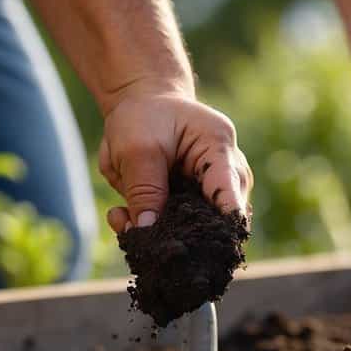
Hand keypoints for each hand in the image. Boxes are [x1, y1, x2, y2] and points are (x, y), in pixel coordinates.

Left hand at [98, 85, 252, 232]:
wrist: (143, 105)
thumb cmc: (144, 117)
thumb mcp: (136, 148)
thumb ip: (143, 191)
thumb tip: (147, 234)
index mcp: (219, 148)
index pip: (229, 193)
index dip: (222, 224)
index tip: (206, 246)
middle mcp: (228, 174)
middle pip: (220, 220)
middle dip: (181, 233)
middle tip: (136, 233)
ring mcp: (215, 192)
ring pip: (196, 229)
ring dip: (160, 229)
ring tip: (121, 217)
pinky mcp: (197, 205)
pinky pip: (180, 227)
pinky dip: (151, 226)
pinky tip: (121, 216)